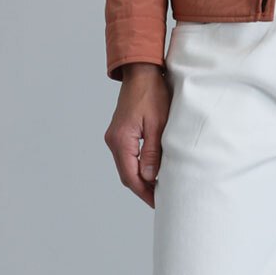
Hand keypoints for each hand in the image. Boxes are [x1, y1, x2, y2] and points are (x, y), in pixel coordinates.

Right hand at [106, 63, 170, 206]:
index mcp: (121, 140)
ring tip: (159, 188)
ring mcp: (115, 137)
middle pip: (126, 175)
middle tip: (161, 199)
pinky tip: (151, 171)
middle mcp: (114, 141)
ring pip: (127, 166)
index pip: (131, 176)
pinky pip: (128, 156)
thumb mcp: (158, 124)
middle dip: (143, 189)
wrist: (141, 71)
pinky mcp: (121, 133)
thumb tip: (149, 177)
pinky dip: (138, 167)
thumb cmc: (152, 93)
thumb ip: (153, 152)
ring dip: (141, 178)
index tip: (158, 202)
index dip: (144, 192)